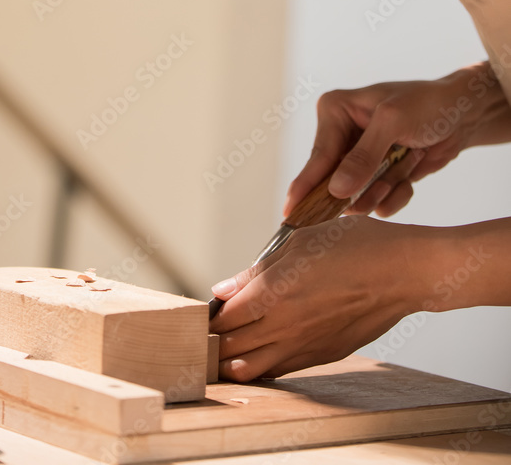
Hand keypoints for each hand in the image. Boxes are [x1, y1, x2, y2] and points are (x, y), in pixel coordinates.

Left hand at [210, 215, 421, 380]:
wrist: (402, 272)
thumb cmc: (354, 246)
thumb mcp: (300, 242)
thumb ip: (257, 271)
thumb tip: (223, 290)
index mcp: (274, 292)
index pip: (223, 317)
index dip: (211, 314)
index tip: (211, 307)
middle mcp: (283, 324)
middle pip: (229, 346)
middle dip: (214, 338)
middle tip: (215, 326)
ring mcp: (303, 345)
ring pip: (249, 368)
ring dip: (233, 358)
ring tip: (232, 342)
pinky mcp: (321, 356)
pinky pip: (279, 370)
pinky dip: (261, 365)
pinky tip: (261, 350)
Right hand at [285, 68, 494, 218]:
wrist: (464, 114)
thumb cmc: (428, 104)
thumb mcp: (394, 122)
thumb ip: (364, 156)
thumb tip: (336, 190)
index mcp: (334, 111)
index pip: (318, 156)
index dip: (306, 187)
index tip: (290, 214)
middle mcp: (341, 134)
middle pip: (334, 181)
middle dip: (361, 188)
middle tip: (384, 181)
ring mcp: (359, 157)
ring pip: (356, 195)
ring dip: (383, 189)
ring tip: (404, 167)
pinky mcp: (377, 174)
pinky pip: (377, 199)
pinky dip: (396, 194)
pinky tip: (411, 174)